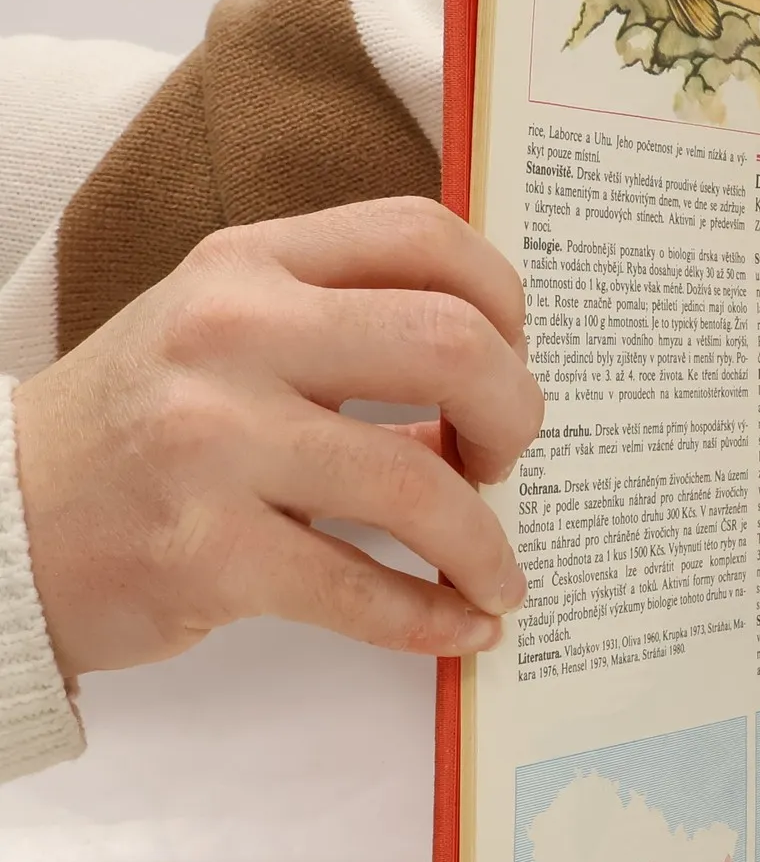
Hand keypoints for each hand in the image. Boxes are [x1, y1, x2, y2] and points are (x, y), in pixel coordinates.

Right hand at [12, 197, 544, 678]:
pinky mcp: (206, 553)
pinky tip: (463, 625)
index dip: (503, 300)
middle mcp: (231, 335)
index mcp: (250, 265)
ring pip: (419, 484)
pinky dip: (434, 617)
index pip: (423, 236)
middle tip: (504, 459)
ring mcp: (214, 444)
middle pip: (452, 344)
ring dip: (486, 544)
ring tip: (498, 574)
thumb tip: (494, 377)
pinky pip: (363, 589)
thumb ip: (345, 324)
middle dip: (515, 414)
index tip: (509, 358)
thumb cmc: (143, 422)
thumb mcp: (226, 330)